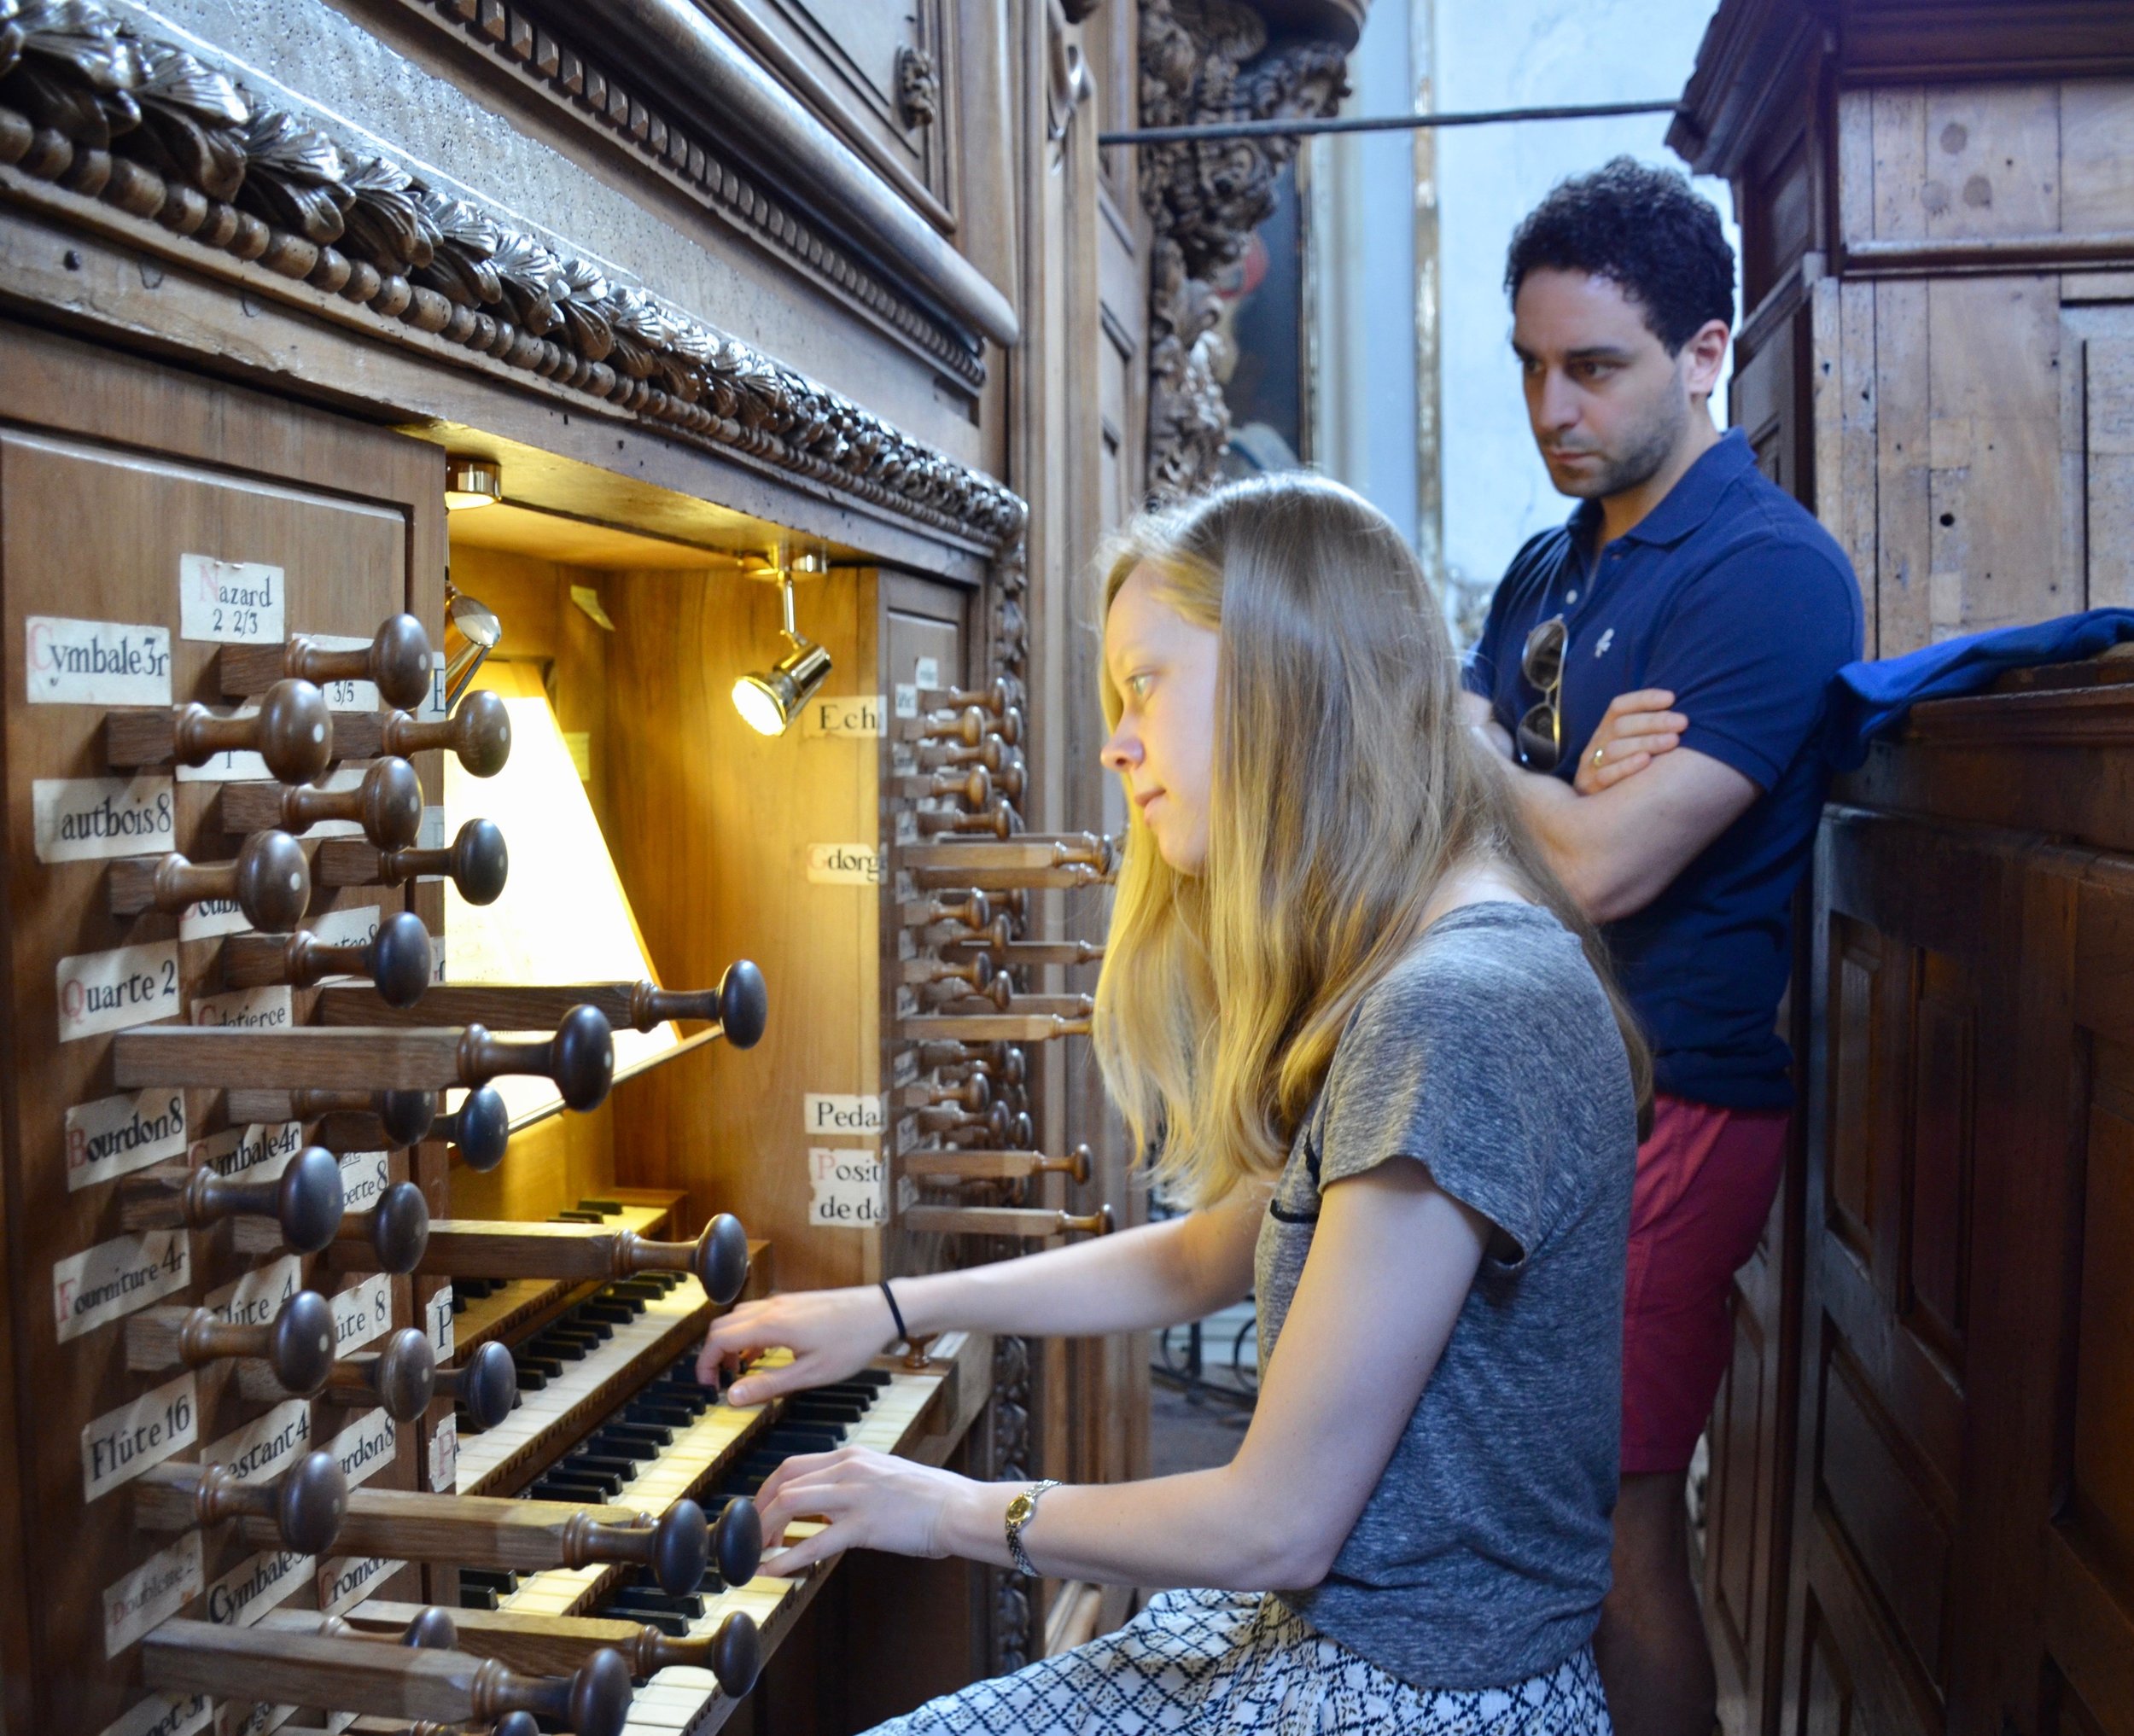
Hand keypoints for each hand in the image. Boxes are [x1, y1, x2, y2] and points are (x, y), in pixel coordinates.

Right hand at [696, 1286, 896, 1404]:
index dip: (705, 1364)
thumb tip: (731, 1397)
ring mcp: (783, 1301)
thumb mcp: (810, 1374)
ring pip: (738, 1317)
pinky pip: (757, 1314)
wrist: (882, 1311)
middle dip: (713, 1354)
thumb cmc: (851, 1342)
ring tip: (740, 1372)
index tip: (708, 1387)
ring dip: (730, 1342)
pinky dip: (747, 1333)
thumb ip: (769, 1385)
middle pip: (722, 1325)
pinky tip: (761, 1353)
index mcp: (771, 1324)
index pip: (718, 1339)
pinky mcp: (794, 1302)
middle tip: (719, 1383)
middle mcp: (771, 1307)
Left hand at [754, 1445, 991, 1575]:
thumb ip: (855, 1486)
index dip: (767, 1491)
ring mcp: (855, 1494)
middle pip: (783, 1480)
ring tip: (756, 1554)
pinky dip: (785, 1559)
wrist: (962, 1509)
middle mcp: (849, 1468)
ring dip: (764, 1531)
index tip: (759, 1513)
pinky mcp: (864, 1525)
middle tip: (749, 1538)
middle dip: (757, 1511)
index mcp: (853, 1456)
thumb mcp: (887, 1477)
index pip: (793, 1465)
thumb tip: (828, 1509)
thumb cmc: (933, 1499)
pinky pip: (813, 1542)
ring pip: (789, 1503)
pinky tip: (771, 1572)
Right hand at [1574, 690, 1685, 793]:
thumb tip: (1680, 710)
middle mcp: (1597, 745)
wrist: (1591, 815)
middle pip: (1620, 726)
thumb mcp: (1631, 748)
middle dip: (1654, 721)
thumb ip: (1649, 732)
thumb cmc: (1627, 774)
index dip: (1644, 699)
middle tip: (1682, 722)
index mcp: (1606, 730)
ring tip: (1673, 741)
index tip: (1672, 698)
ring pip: (1614, 749)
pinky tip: (1646, 761)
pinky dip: (1626, 767)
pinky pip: (1605, 776)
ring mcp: (1591, 767)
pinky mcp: (1590, 789)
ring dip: (1646, 742)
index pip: (1620, 706)